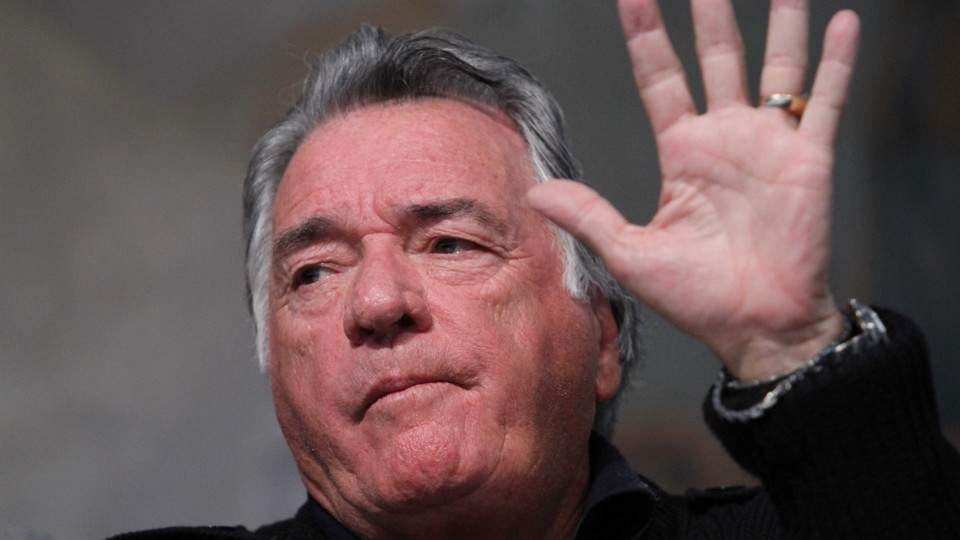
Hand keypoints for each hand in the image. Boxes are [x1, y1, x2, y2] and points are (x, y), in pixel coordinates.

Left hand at [528, 0, 859, 379]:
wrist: (756, 327)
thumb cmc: (696, 297)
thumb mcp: (631, 254)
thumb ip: (588, 215)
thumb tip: (533, 192)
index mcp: (683, 154)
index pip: (660, 79)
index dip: (647, 38)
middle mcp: (726, 139)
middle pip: (717, 59)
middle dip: (711, 15)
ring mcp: (770, 145)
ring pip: (776, 69)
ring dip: (781, 26)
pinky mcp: (809, 160)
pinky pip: (826, 101)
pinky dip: (836, 63)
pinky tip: (842, 22)